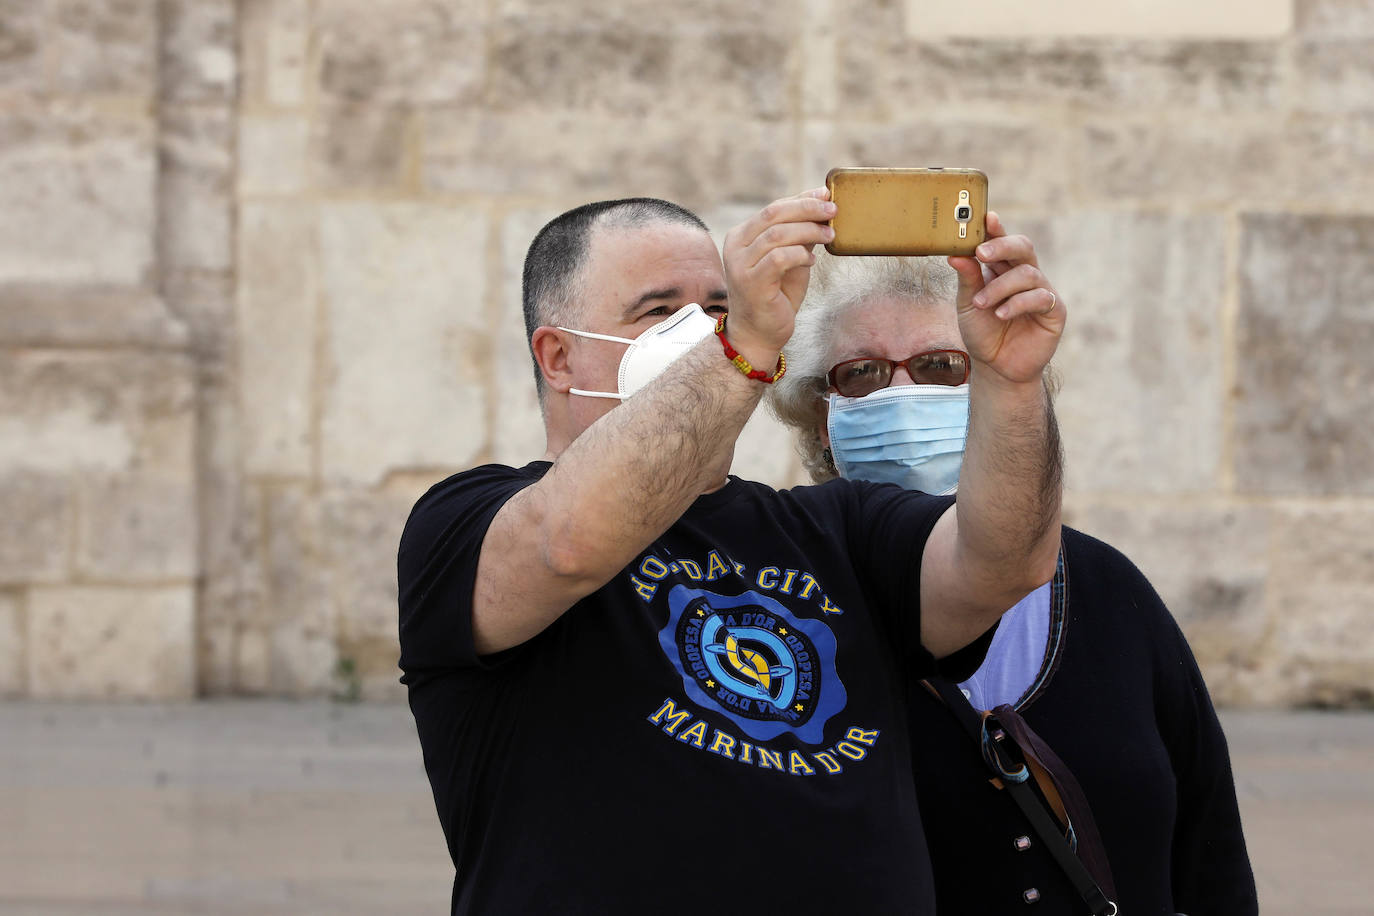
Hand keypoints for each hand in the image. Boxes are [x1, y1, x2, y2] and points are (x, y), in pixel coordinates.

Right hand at [721, 188, 835, 365]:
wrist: (758, 334)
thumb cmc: (775, 296)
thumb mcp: (790, 259)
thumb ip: (799, 236)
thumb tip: (822, 209)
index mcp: (741, 236)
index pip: (773, 208)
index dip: (802, 199)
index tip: (826, 195)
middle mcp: (736, 246)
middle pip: (774, 214)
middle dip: (807, 209)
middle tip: (832, 210)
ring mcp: (740, 265)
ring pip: (778, 234)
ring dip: (809, 231)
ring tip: (830, 235)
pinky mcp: (751, 283)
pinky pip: (779, 258)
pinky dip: (800, 255)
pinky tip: (812, 260)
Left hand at [947, 212, 1063, 385]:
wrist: (996, 367)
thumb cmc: (982, 332)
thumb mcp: (968, 305)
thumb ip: (967, 279)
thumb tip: (955, 254)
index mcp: (1003, 269)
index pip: (1002, 242)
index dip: (996, 229)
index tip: (985, 217)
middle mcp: (1025, 275)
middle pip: (1023, 247)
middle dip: (1002, 246)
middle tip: (981, 253)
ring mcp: (1042, 291)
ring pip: (1028, 273)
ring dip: (1000, 287)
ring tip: (981, 304)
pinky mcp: (1054, 311)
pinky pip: (1040, 297)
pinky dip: (1017, 304)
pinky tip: (1001, 314)